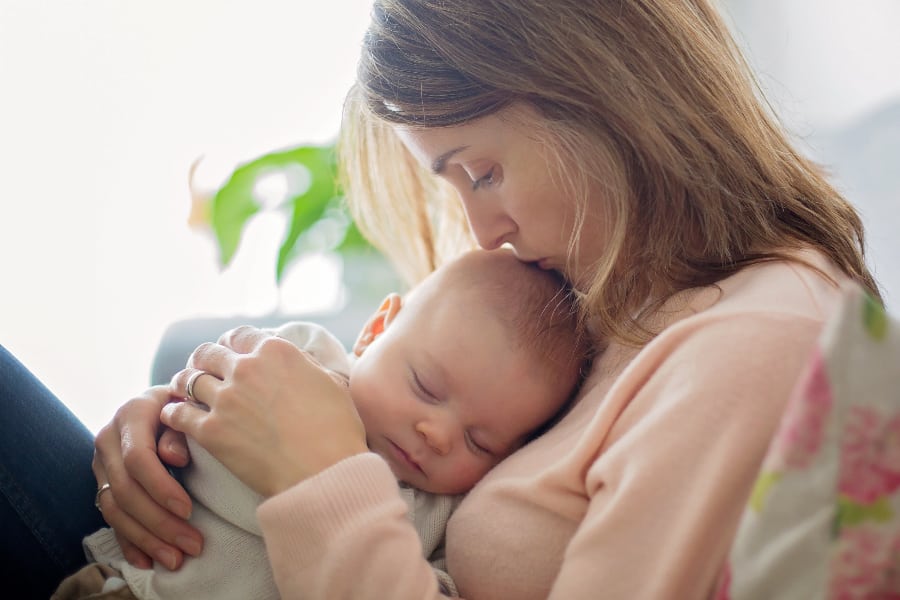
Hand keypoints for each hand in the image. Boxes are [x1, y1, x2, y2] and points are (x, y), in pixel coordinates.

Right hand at [93, 386, 202, 569]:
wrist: (162, 399)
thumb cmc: (183, 403)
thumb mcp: (187, 404)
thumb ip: (181, 427)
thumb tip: (174, 458)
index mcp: (131, 414)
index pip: (138, 459)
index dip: (161, 488)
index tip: (188, 510)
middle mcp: (108, 440)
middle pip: (125, 490)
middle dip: (159, 523)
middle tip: (192, 544)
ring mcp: (101, 464)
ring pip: (115, 510)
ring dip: (146, 539)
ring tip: (176, 559)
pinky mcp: (103, 483)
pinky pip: (110, 518)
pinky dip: (128, 542)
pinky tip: (146, 561)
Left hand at [161, 326, 367, 497]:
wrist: (324, 472)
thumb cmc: (337, 431)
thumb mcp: (332, 383)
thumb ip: (307, 366)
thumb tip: (299, 361)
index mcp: (277, 352)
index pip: (240, 335)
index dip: (231, 343)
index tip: (228, 352)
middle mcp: (247, 368)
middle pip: (208, 353)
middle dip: (203, 360)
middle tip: (202, 370)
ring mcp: (226, 399)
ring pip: (187, 379)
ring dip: (184, 384)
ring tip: (183, 391)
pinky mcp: (211, 431)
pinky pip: (178, 413)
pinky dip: (174, 412)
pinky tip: (175, 415)